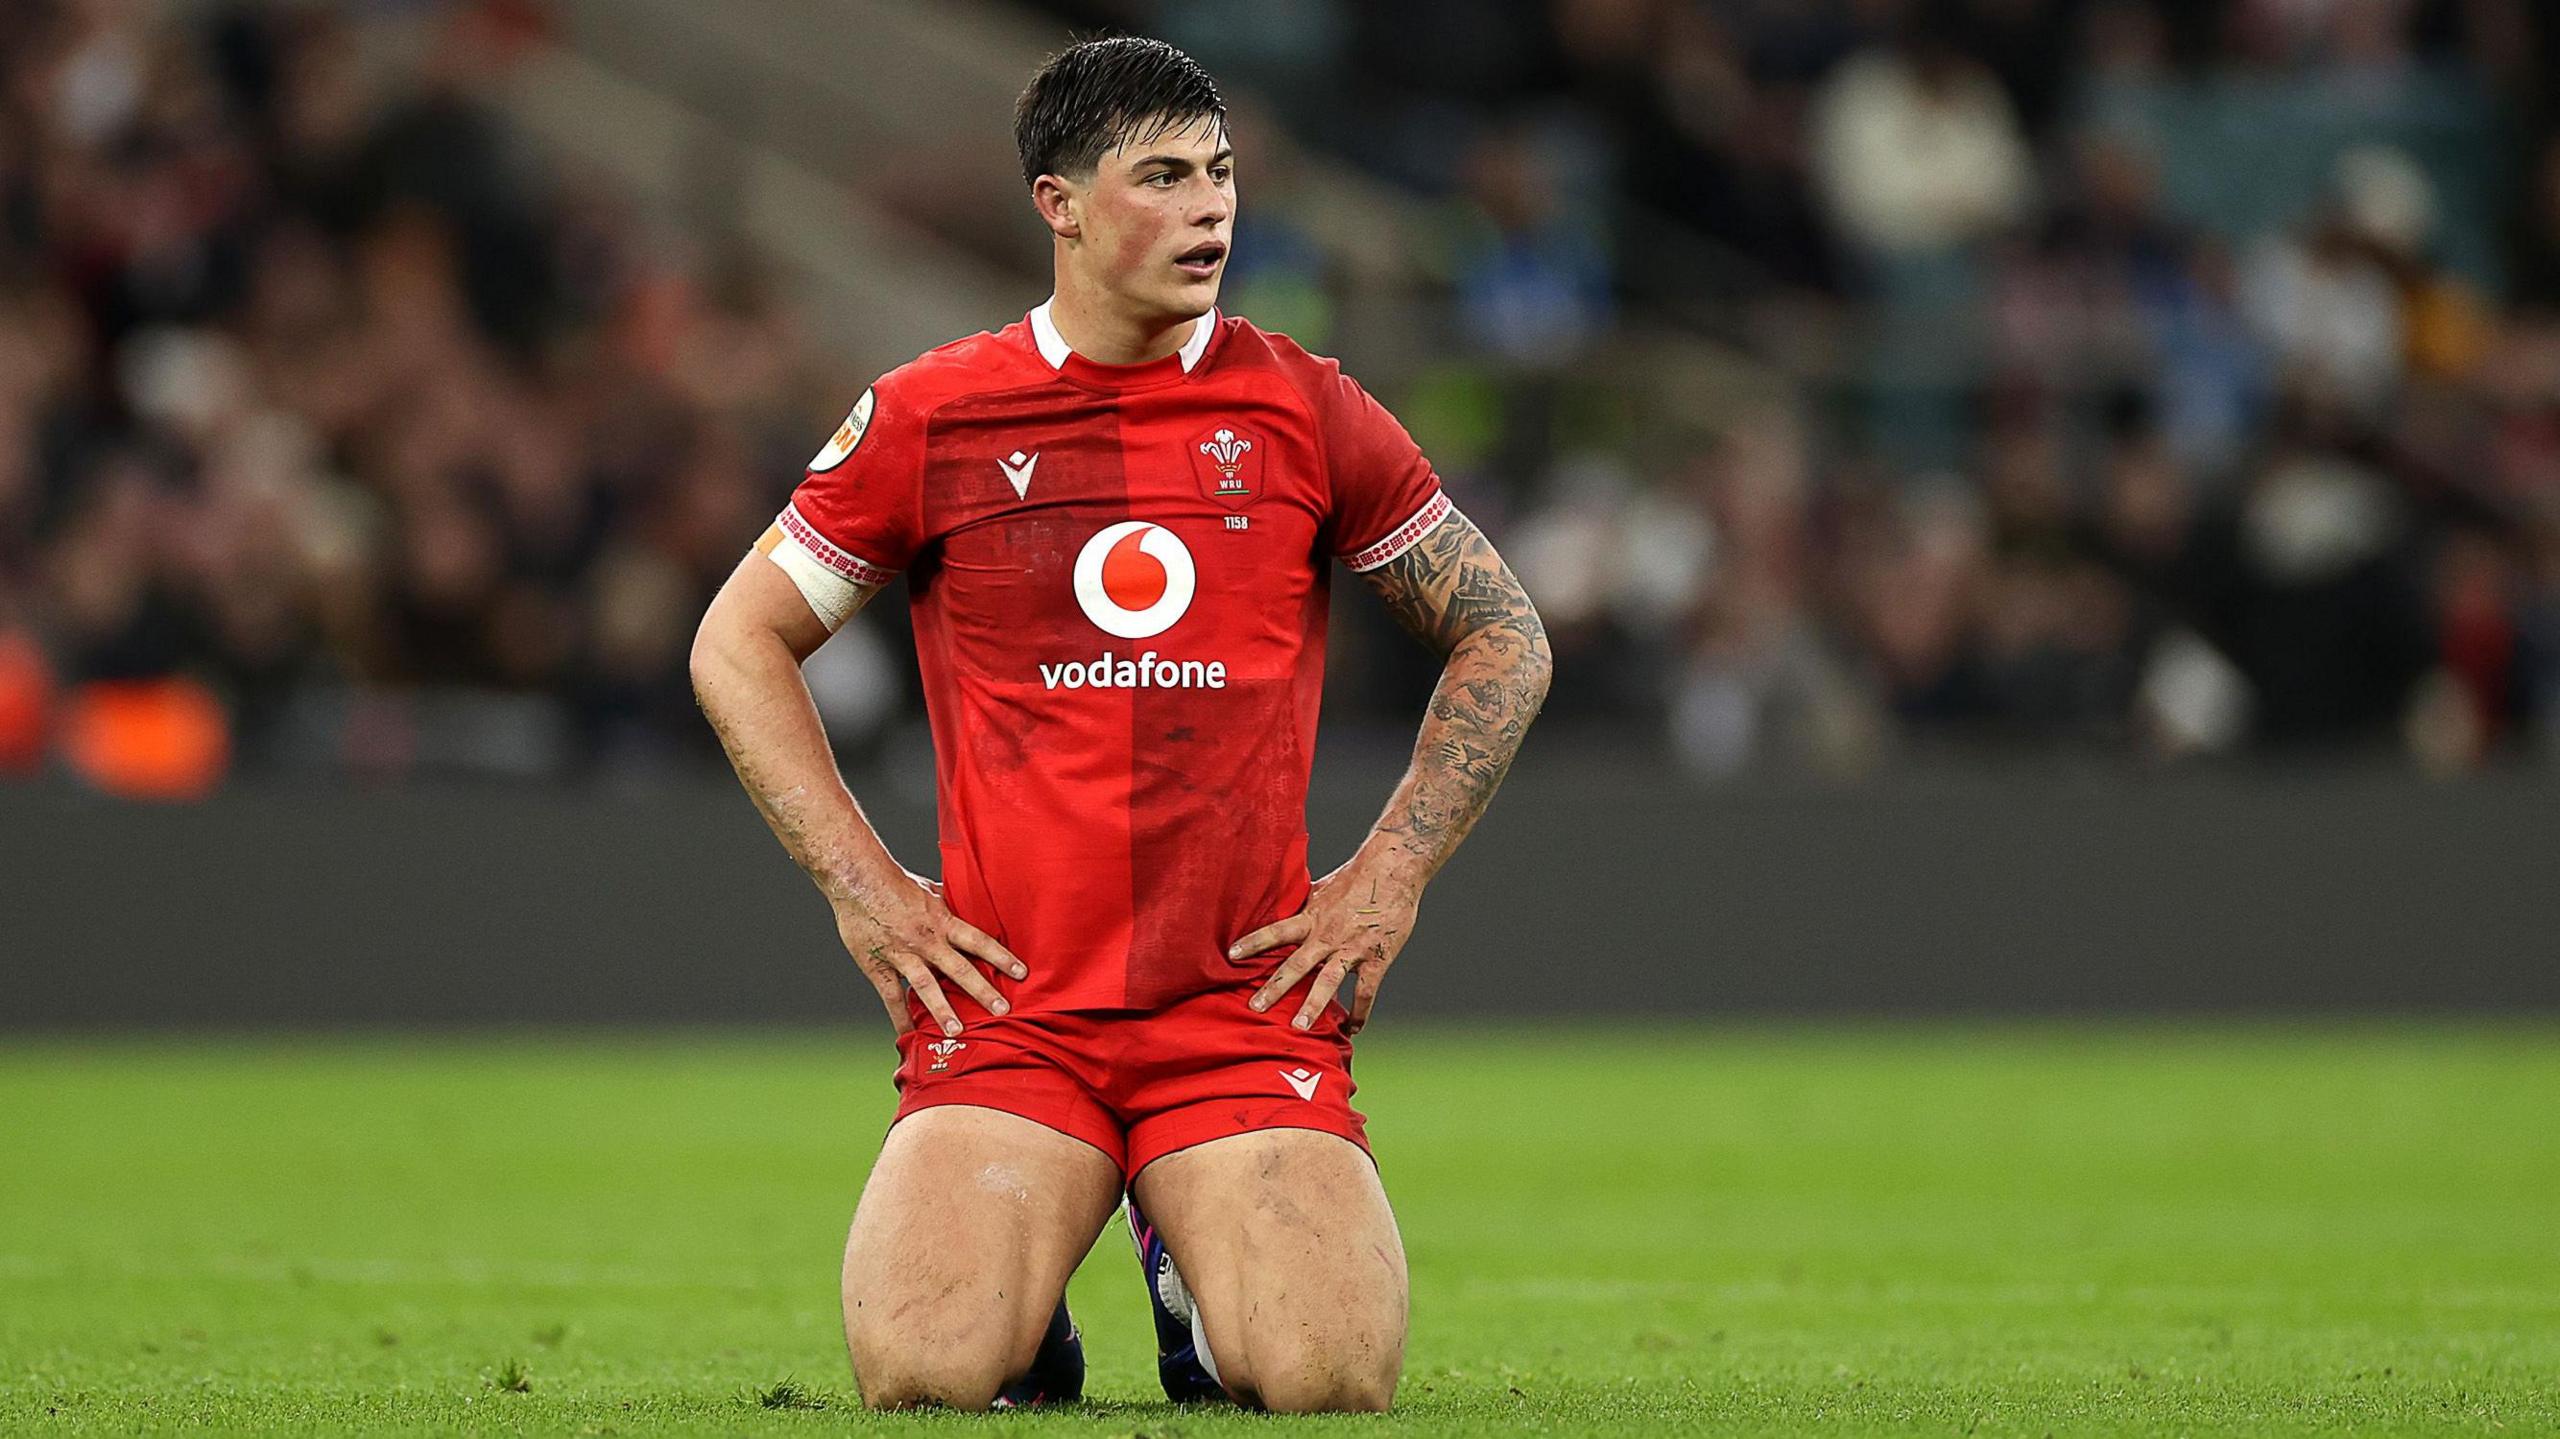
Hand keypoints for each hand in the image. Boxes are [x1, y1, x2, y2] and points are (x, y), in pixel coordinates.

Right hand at [833, 870, 1023, 1038]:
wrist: (857, 879)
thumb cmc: (894, 881)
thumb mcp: (930, 889)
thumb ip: (949, 903)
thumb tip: (969, 901)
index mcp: (942, 920)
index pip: (979, 941)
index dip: (1001, 957)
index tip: (1021, 973)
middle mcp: (926, 941)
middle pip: (959, 969)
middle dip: (982, 991)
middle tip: (1002, 1010)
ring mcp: (903, 955)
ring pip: (926, 987)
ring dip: (942, 1010)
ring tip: (957, 1032)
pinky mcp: (879, 966)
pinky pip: (891, 997)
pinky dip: (899, 1017)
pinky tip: (908, 1035)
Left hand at [1229, 857, 1421, 1035]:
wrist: (1393, 869)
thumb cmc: (1356, 876)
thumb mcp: (1320, 888)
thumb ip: (1301, 905)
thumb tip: (1278, 907)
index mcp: (1312, 916)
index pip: (1276, 931)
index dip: (1254, 942)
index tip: (1232, 955)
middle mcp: (1328, 935)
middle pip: (1296, 965)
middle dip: (1274, 988)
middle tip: (1255, 1008)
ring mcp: (1352, 948)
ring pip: (1329, 981)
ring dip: (1313, 1005)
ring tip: (1299, 1027)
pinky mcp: (1377, 959)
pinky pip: (1365, 991)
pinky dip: (1359, 1012)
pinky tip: (1352, 1028)